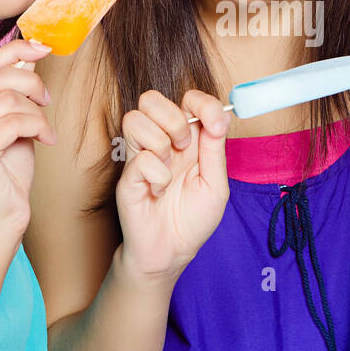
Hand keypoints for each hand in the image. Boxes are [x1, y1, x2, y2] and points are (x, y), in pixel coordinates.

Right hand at [0, 39, 56, 251]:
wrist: (0, 220)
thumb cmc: (7, 172)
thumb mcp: (13, 122)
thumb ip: (13, 91)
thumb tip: (28, 53)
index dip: (16, 50)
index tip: (43, 48)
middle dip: (31, 83)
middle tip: (47, 100)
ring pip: (7, 99)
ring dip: (37, 112)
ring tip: (44, 130)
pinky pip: (13, 122)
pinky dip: (38, 126)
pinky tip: (45, 141)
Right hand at [115, 89, 229, 281]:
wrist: (171, 252)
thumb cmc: (192, 219)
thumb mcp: (216, 184)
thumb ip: (215, 149)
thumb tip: (221, 116)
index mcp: (187, 139)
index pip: (187, 99)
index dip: (201, 102)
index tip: (214, 124)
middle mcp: (161, 141)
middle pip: (151, 98)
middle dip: (174, 119)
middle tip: (184, 147)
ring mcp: (140, 156)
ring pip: (135, 118)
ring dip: (160, 143)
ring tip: (170, 168)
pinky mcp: (128, 176)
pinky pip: (140, 159)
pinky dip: (157, 177)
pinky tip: (159, 191)